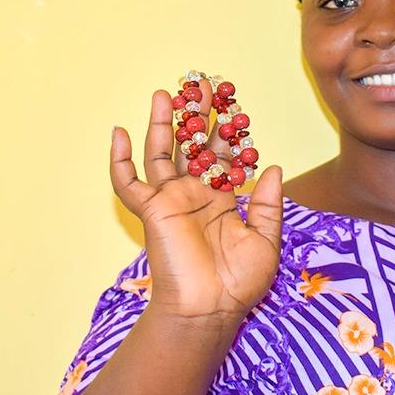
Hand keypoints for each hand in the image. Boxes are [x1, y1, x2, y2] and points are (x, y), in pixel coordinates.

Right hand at [109, 80, 282, 323]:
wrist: (210, 310)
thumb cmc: (239, 283)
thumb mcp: (266, 240)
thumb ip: (269, 203)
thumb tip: (274, 167)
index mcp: (222, 200)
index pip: (224, 157)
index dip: (229, 132)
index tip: (235, 105)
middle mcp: (195, 194)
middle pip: (192, 146)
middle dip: (197, 116)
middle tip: (202, 85)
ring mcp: (171, 200)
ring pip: (162, 153)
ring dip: (163, 124)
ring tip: (168, 92)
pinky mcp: (151, 210)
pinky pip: (128, 182)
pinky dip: (120, 159)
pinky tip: (119, 131)